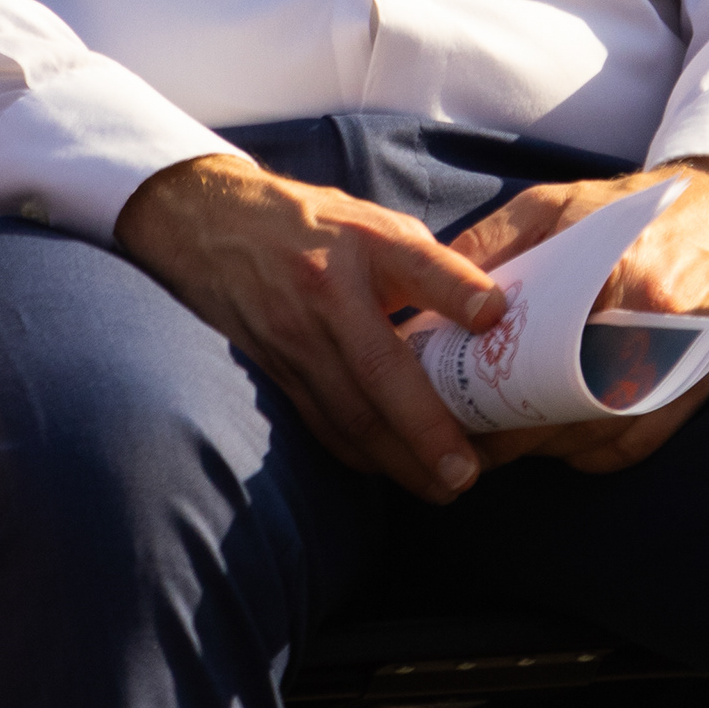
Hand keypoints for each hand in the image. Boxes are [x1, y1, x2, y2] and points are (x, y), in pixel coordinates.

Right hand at [115, 153, 510, 501]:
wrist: (214, 227)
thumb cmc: (311, 224)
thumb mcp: (373, 221)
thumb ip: (426, 264)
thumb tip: (489, 314)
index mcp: (359, 244)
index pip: (415, 266)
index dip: (455, 290)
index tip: (494, 317)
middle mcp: (324, 295)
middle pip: (377, 371)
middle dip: (424, 429)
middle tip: (468, 470)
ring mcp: (295, 338)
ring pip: (348, 413)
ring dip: (397, 459)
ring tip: (443, 486)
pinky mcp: (278, 371)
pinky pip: (323, 423)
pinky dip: (362, 454)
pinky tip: (394, 470)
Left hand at [448, 156, 708, 474]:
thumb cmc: (629, 206)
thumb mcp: (555, 202)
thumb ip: (494, 238)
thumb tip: (433, 292)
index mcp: (618, 277)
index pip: (543, 352)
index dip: (493, 387)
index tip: (453, 400)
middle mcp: (656, 327)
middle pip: (568, 406)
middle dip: (512, 431)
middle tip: (467, 434)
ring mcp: (680, 365)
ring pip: (599, 435)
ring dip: (546, 448)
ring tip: (500, 444)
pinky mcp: (696, 389)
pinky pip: (635, 446)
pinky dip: (591, 456)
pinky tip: (558, 445)